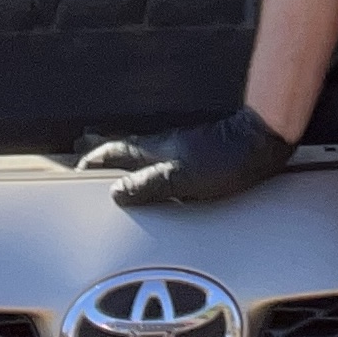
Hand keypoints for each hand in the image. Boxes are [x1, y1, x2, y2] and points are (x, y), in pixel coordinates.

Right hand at [77, 107, 295, 205]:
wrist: (260, 144)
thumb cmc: (225, 163)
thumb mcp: (182, 179)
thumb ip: (148, 185)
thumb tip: (114, 192)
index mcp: (156, 151)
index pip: (116, 152)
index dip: (95, 159)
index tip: (77, 166)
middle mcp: (165, 147)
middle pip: (127, 148)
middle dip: (104, 150)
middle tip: (84, 148)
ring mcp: (181, 150)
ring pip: (143, 153)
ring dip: (123, 157)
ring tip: (112, 163)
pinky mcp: (197, 156)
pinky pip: (160, 160)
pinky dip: (145, 163)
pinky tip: (154, 172)